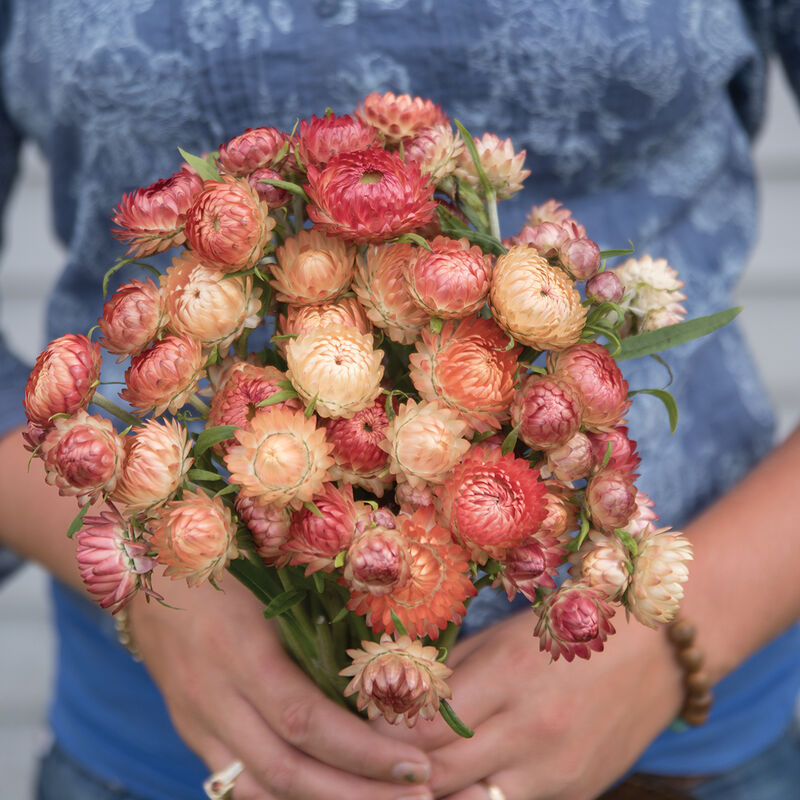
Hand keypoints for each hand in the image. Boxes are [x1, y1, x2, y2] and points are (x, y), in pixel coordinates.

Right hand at [128, 575, 433, 799]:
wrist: (148, 567)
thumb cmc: (226, 559)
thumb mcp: (275, 581)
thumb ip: (320, 625)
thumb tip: (387, 666)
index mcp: (240, 651)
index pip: (307, 721)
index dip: (364, 752)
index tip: (416, 765)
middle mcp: (213, 697)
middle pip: (286, 771)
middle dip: (357, 794)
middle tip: (419, 798)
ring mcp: (196, 721)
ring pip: (258, 792)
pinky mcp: (190, 731)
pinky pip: (236, 784)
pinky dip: (284, 799)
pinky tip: (328, 796)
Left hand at [380, 610, 682, 799]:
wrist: (660, 650)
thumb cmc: (572, 627)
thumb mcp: (506, 634)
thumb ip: (454, 668)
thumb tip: (398, 692)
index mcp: (508, 678)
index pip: (423, 726)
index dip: (385, 730)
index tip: (366, 722)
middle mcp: (531, 732)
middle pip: (438, 773)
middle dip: (399, 768)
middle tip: (375, 754)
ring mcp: (556, 772)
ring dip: (438, 790)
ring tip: (416, 770)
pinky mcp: (575, 794)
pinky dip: (480, 797)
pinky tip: (466, 779)